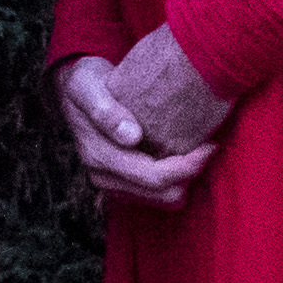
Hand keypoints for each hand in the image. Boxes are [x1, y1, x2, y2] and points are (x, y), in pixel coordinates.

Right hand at [58, 27, 232, 207]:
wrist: (73, 92)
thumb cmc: (84, 83)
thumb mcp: (87, 86)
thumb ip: (105, 110)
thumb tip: (131, 137)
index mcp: (99, 157)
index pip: (152, 176)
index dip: (186, 167)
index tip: (209, 145)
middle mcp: (104, 176)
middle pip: (162, 194)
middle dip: (190, 174)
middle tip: (209, 146)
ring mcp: (113, 183)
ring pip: (163, 199)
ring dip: (185, 180)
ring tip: (199, 152)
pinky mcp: (122, 182)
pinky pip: (158, 194)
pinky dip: (176, 180)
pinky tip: (183, 156)